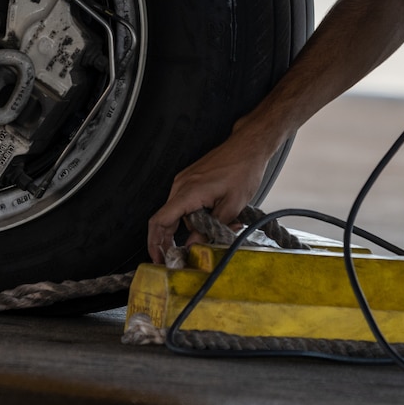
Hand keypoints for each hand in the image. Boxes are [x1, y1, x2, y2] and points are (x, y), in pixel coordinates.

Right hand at [145, 119, 286, 265]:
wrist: (248, 145)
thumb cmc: (243, 170)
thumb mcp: (232, 205)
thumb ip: (211, 229)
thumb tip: (194, 247)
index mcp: (187, 193)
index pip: (160, 221)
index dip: (155, 242)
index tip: (158, 259)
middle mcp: (180, 186)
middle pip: (167, 220)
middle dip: (173, 240)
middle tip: (182, 257)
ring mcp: (184, 182)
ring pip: (181, 214)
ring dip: (194, 227)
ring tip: (220, 229)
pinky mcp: (191, 181)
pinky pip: (187, 204)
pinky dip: (197, 216)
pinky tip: (214, 218)